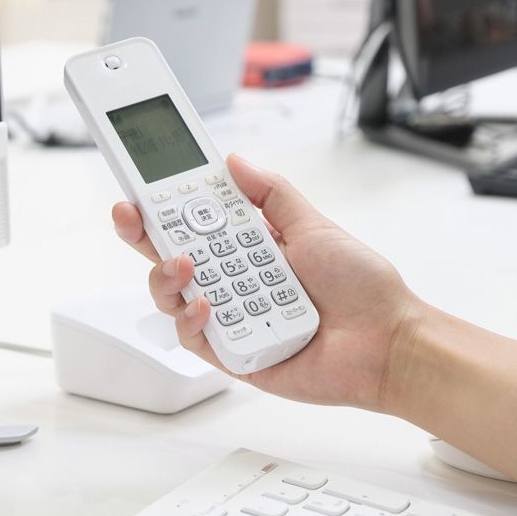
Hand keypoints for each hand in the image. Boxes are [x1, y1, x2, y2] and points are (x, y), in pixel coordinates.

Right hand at [112, 154, 422, 412]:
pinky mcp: (232, 353)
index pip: (192, 223)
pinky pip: (194, 337)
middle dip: (142, 234)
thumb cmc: (360, 286)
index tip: (140, 186)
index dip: (162, 206)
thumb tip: (233, 161)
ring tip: (184, 264)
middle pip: (169, 256)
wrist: (386, 341)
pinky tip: (206, 304)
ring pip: (172, 297)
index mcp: (248, 248)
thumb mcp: (313, 225)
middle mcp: (232, 281)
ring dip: (166, 276)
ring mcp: (229, 318)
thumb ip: (271, 194)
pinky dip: (192, 318)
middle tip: (130, 214)